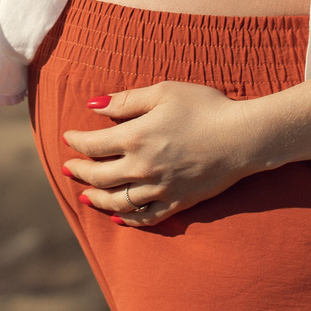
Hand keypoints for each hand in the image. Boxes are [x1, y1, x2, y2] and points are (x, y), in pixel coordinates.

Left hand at [60, 80, 272, 227]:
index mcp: (136, 136)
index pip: (92, 144)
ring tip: (85, 196)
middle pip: (99, 176)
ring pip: (117, 202)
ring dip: (96, 199)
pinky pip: (146, 217)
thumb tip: (93, 106)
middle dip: (79, 171)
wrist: (243, 137)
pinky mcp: (177, 202)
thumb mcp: (164, 92)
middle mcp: (142, 167)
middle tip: (68, 167)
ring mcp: (160, 188)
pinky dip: (127, 219)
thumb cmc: (205, 107)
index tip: (68, 137)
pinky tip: (118, 216)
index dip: (76, 141)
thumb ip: (126, 100)